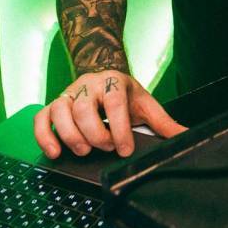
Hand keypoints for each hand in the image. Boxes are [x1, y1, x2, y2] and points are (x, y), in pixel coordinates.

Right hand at [33, 70, 185, 158]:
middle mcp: (88, 85)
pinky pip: (41, 118)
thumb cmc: (125, 94)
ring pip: (61, 112)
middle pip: (84, 109)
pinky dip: (45, 136)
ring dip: (71, 136)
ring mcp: (68, 94)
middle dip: (96, 134)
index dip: (119, 128)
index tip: (124, 149)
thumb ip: (163, 122)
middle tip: (106, 147)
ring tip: (84, 151)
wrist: (104, 75)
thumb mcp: (146, 104)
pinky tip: (54, 152)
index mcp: (114, 83)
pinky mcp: (53, 105)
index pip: (114, 103)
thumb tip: (186, 137)